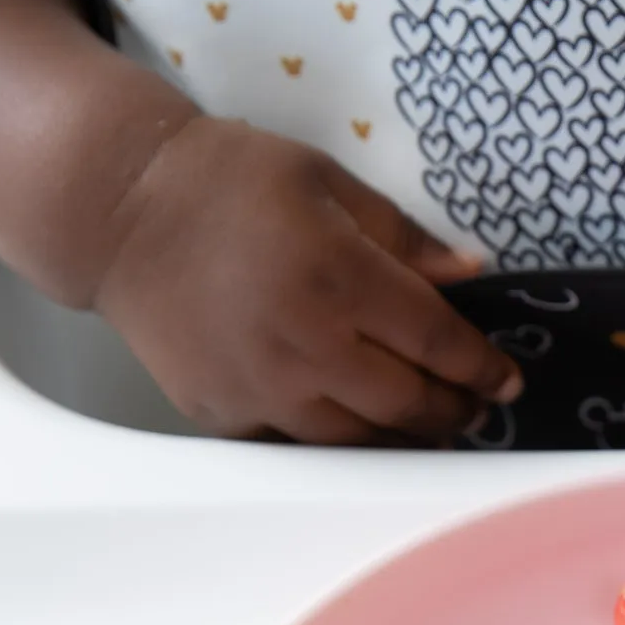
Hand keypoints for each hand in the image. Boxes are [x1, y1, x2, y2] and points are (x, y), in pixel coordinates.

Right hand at [92, 116, 519, 443]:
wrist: (118, 209)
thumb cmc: (228, 181)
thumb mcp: (326, 181)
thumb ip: (405, 238)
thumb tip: (473, 275)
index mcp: (338, 276)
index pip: (436, 342)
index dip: (481, 368)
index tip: (506, 379)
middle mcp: (304, 344)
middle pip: (407, 403)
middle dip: (454, 411)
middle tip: (477, 409)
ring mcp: (262, 389)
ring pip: (359, 440)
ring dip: (406, 438)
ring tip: (433, 427)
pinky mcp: (227, 414)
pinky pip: (301, 443)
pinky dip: (342, 440)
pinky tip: (366, 430)